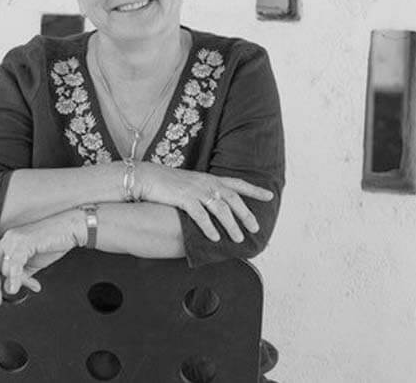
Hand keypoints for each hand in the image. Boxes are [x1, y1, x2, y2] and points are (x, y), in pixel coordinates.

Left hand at [0, 212, 79, 307]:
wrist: (72, 228)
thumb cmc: (55, 241)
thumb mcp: (34, 262)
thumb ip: (21, 273)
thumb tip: (12, 286)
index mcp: (7, 243)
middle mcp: (7, 239)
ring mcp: (14, 238)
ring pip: (0, 266)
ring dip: (7, 283)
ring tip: (13, 293)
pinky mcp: (24, 241)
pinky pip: (14, 264)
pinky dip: (14, 277)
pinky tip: (16, 286)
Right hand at [136, 163, 272, 242]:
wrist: (145, 177)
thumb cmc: (165, 182)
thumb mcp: (189, 183)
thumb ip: (203, 190)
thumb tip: (214, 203)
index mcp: (209, 178)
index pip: (237, 183)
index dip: (254, 190)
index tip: (270, 195)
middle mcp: (206, 182)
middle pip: (233, 199)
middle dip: (246, 214)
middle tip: (255, 228)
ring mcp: (196, 190)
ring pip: (220, 209)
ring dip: (231, 225)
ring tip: (238, 239)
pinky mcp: (184, 198)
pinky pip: (201, 215)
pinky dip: (209, 227)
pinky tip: (215, 238)